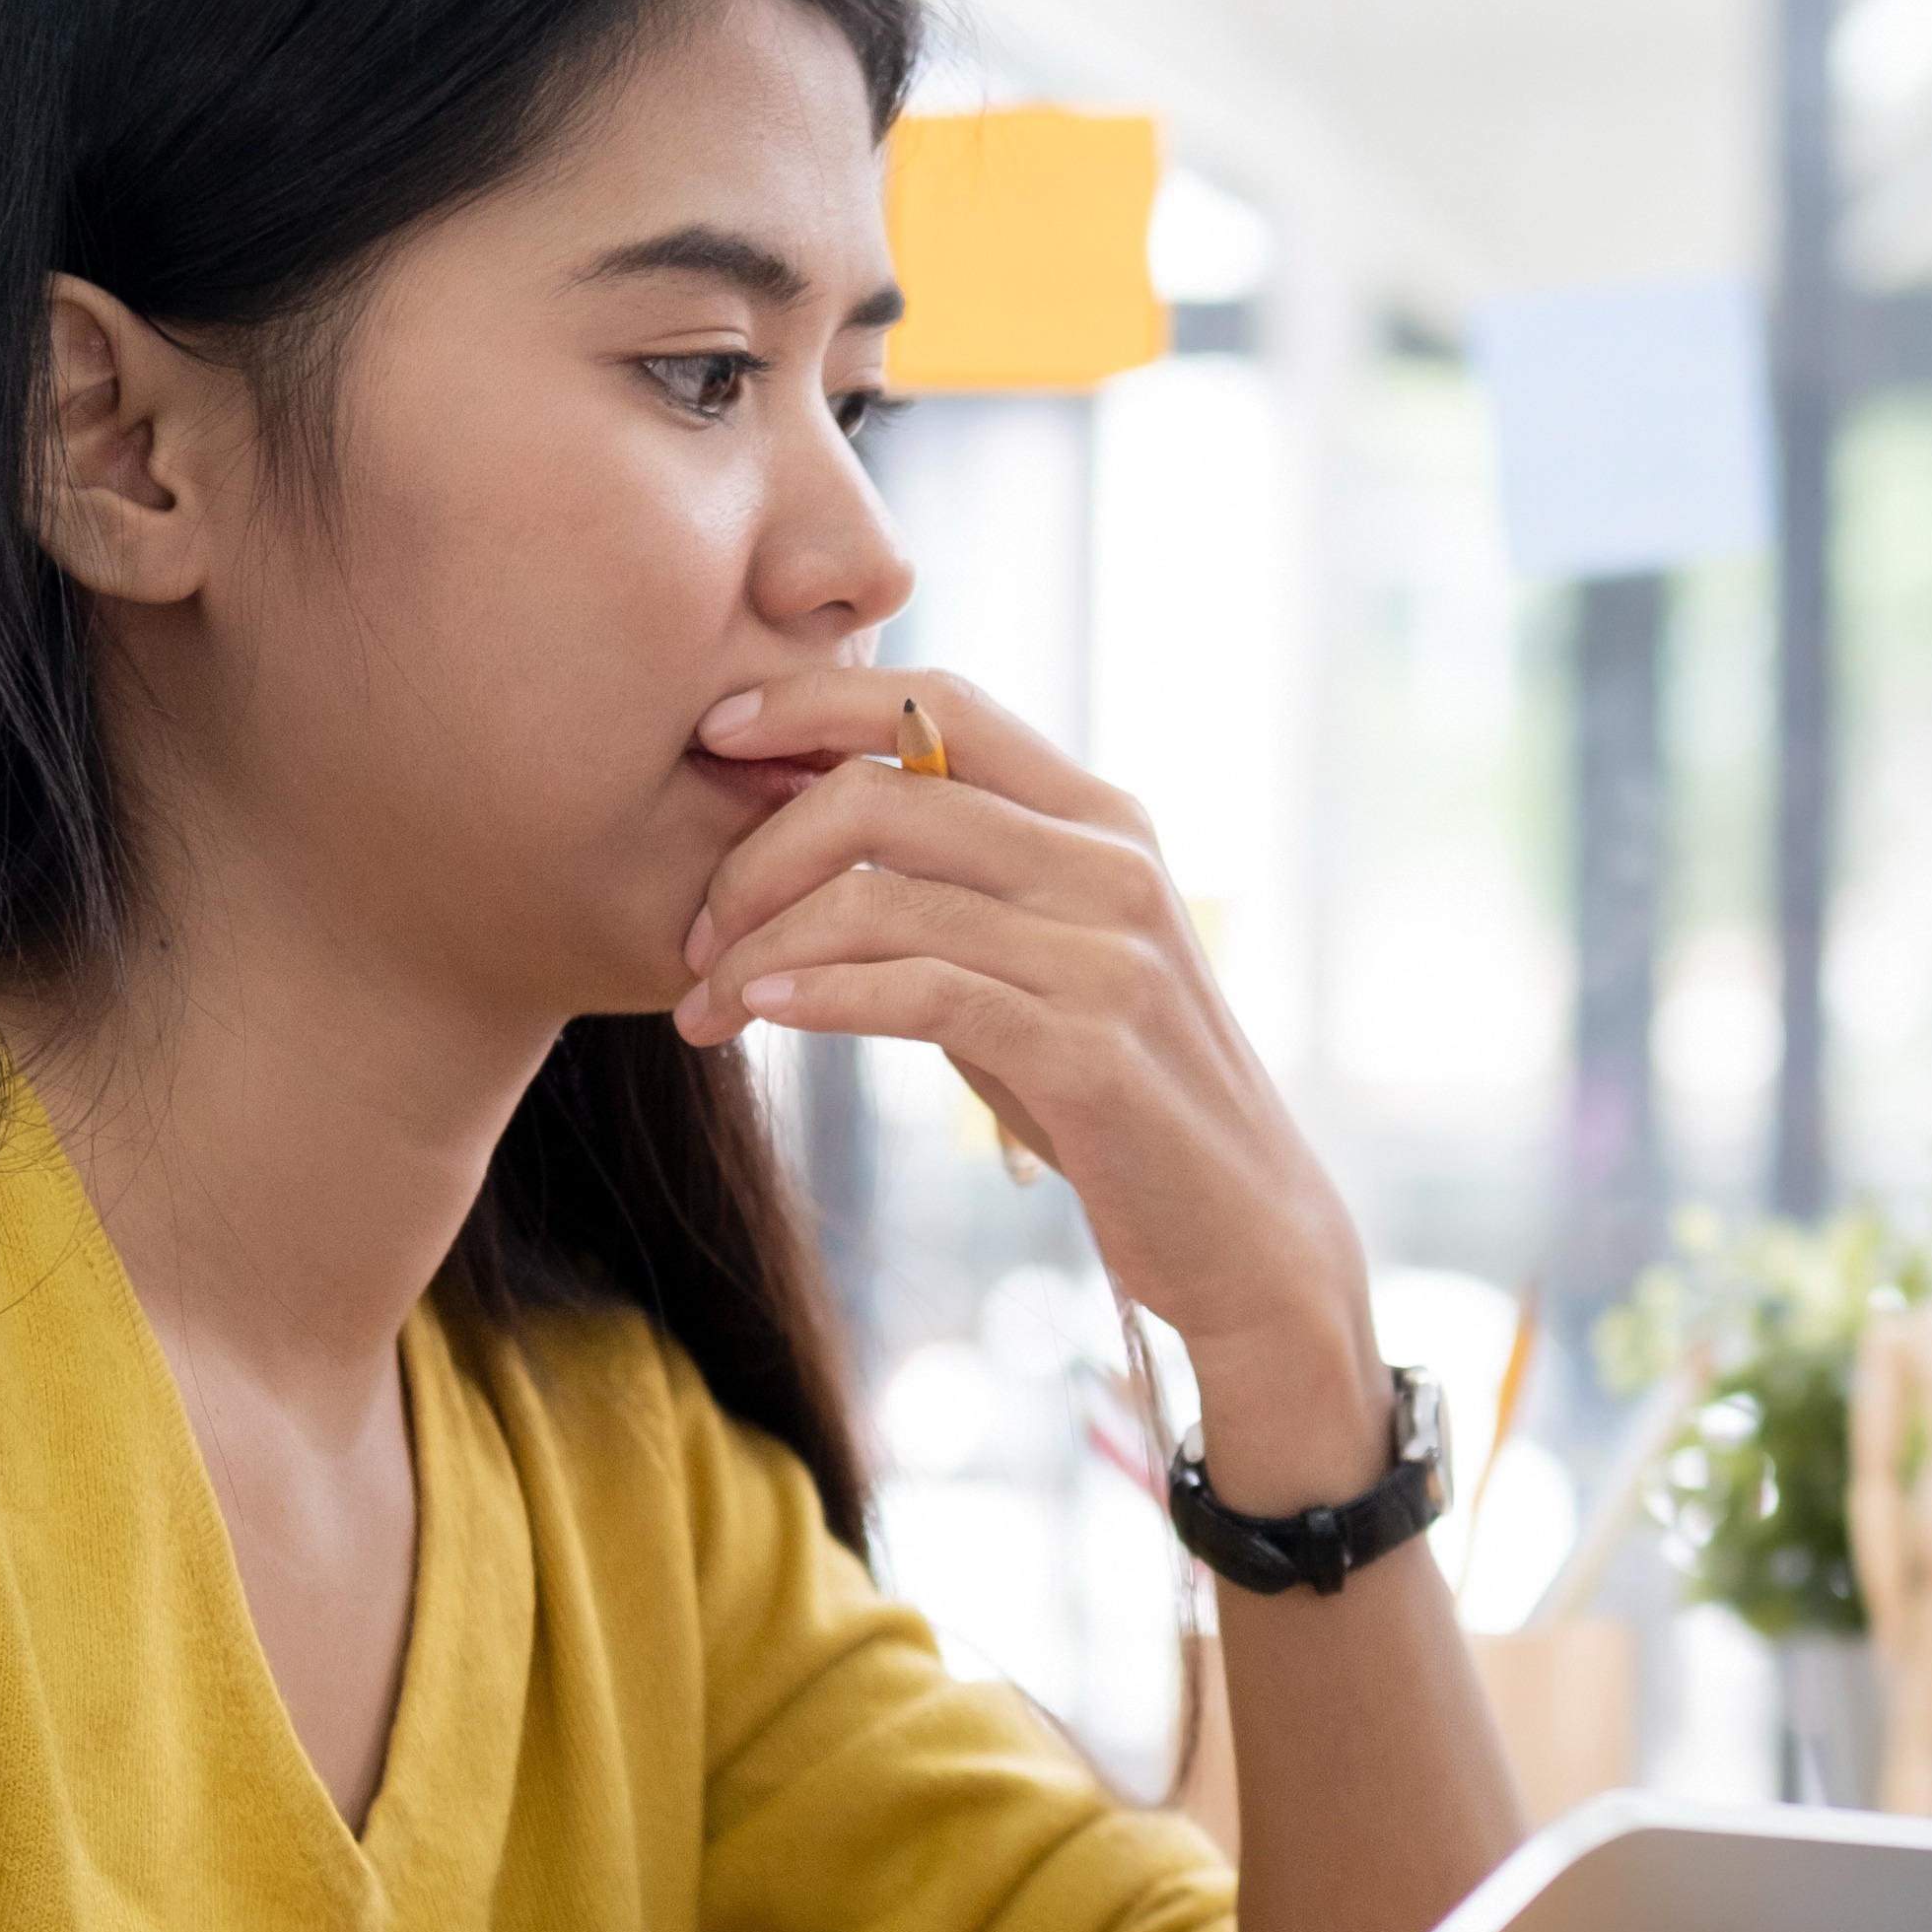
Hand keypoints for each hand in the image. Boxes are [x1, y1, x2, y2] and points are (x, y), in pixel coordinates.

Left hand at [674, 668, 1386, 1505]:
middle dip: (755, 855)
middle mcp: (1112, 863)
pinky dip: (820, 996)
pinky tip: (762, 1015)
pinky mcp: (1089, 1048)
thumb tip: (808, 829)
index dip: (814, 700)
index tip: (712, 738)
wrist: (1242, 1230)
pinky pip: (920, 990)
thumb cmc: (1116, 1097)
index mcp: (1102, 818)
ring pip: (882, 899)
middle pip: (886, 795)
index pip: (940, 703)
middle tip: (690, 932)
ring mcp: (1107, 953)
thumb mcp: (1046, 962)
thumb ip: (962, 888)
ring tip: (704, 1003)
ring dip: (762, 949)